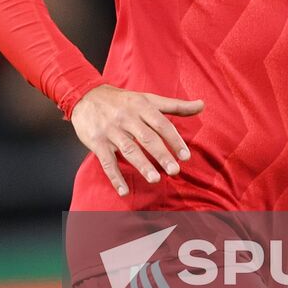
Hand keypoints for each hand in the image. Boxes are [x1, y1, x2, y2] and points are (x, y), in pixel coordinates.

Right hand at [70, 85, 202, 196]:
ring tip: (155, 179)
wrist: (86, 96)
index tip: (185, 156)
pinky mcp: (96, 142)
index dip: (174, 140)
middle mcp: (126, 118)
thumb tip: (202, 105)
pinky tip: (124, 191)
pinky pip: (107, 162)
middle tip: (175, 171)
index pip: (161, 124)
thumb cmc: (123, 100)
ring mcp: (111, 130)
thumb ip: (175, 106)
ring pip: (128, 149)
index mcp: (141, 107)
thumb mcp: (148, 99)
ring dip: (142, 165)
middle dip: (161, 154)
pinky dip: (115, 177)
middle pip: (147, 138)